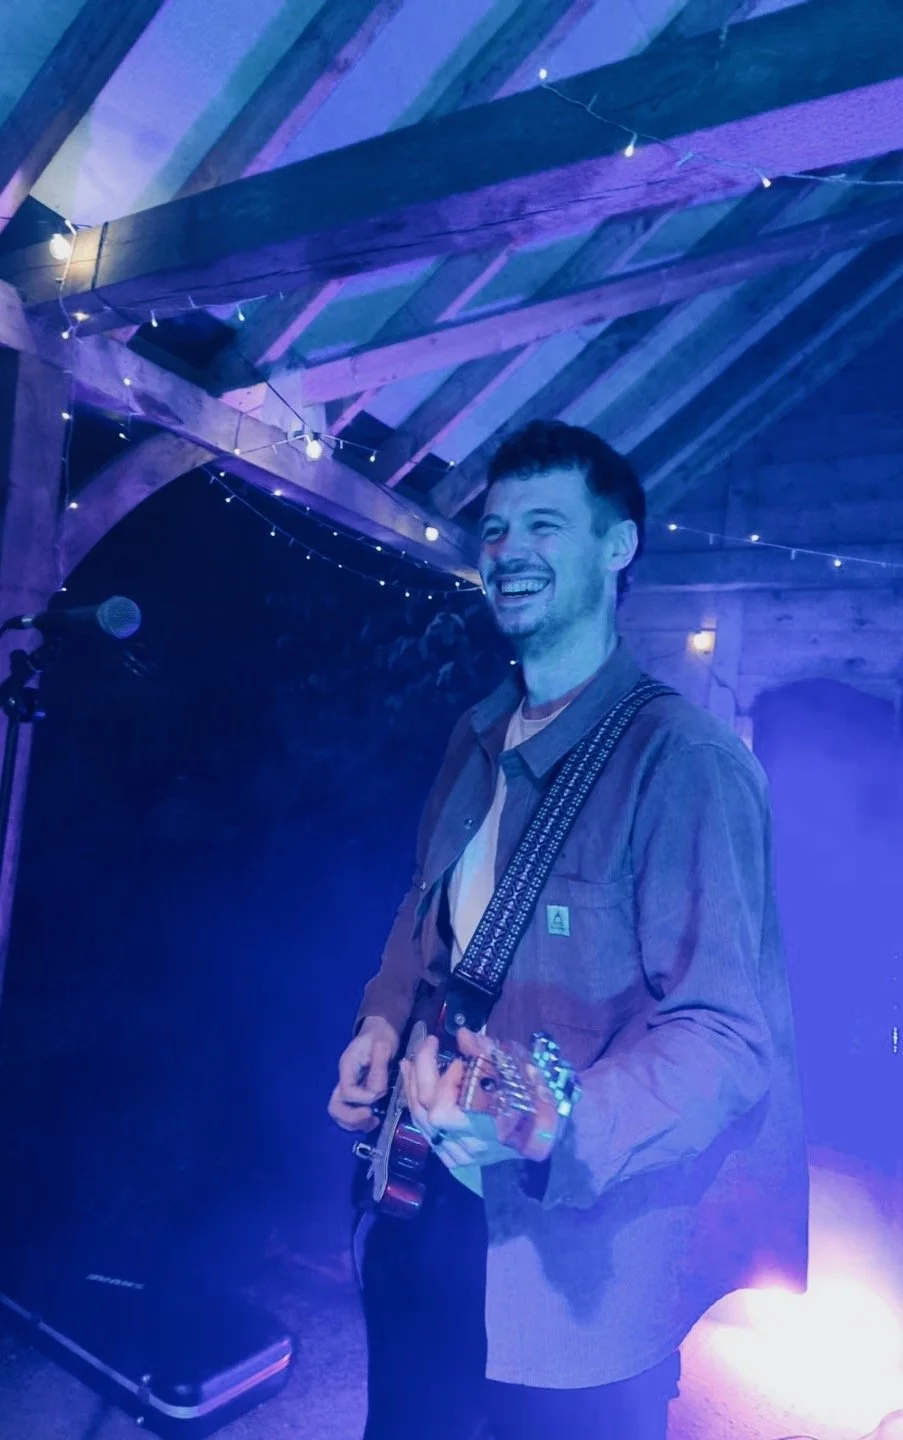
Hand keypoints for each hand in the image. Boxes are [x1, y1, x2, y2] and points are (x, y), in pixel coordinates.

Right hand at [328, 1016, 399, 1131]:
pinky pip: (351, 1113)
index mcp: (347, 1068)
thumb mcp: (383, 1045)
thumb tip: (377, 1091)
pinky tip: (375, 1120)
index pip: (347, 1091)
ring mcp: (349, 1088)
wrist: (381, 1031)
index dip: (363, 1098)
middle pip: (335, 1107)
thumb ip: (380, 1066)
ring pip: (341, 1114)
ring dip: (356, 1123)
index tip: (380, 1093)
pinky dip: (361, 1122)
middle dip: (352, 1118)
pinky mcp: (357, 1094)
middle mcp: (344, 1080)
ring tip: (374, 1122)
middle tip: (371, 1117)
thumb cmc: (381, 1036)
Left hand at [401, 1027, 520, 1170]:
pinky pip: (424, 1128)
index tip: (460, 1061)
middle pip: (427, 1112)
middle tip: (428, 1045)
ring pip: (421, 1120)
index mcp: (488, 1130)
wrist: (541, 1134)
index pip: (443, 1113)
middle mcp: (469, 1147)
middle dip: (423, 1072)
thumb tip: (463, 1036)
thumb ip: (489, 1054)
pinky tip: (413, 1080)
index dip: (444, 1084)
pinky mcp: (452, 1155)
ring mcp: (458, 1154)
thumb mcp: (520, 1071)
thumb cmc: (534, 1101)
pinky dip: (415, 1102)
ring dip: (413, 1085)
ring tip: (411, 1059)